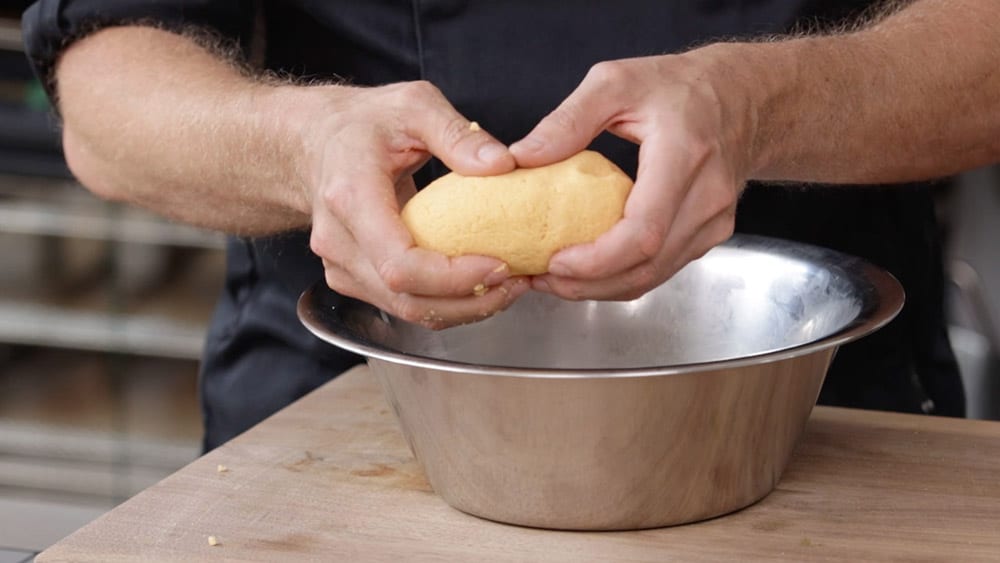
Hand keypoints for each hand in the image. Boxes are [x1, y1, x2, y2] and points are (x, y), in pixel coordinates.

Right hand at [299, 81, 530, 327]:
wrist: (313, 142)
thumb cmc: (362, 123)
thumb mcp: (413, 105)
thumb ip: (457, 133)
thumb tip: (501, 166)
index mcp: (351, 197)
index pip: (399, 264)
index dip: (452, 278)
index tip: (500, 266)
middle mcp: (338, 241)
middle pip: (405, 299)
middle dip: (469, 302)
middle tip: (517, 282)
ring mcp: (341, 266)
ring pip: (406, 311)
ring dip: (462, 309)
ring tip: (507, 286)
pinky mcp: (352, 279)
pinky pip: (402, 305)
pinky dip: (444, 305)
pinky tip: (477, 285)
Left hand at [510, 50, 754, 300]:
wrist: (744, 98)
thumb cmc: (678, 87)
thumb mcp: (616, 82)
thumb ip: (568, 119)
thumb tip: (521, 157)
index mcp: (684, 156)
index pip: (644, 230)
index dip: (597, 259)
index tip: (554, 261)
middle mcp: (707, 197)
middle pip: (646, 266)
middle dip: (588, 284)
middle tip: (540, 278)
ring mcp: (714, 222)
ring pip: (653, 277)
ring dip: (600, 288)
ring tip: (554, 279)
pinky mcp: (710, 235)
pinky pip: (662, 269)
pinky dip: (621, 277)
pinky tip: (588, 269)